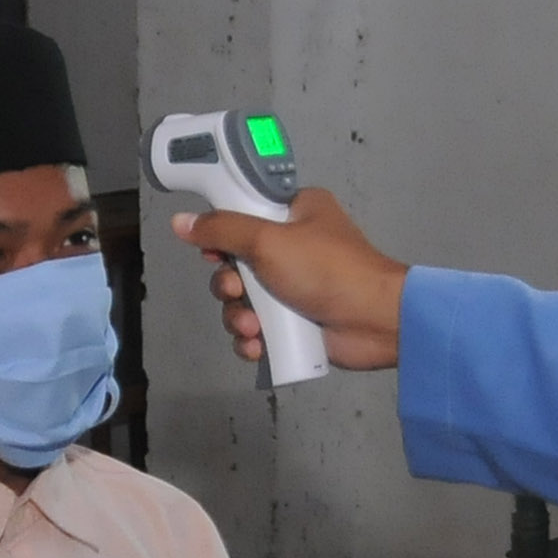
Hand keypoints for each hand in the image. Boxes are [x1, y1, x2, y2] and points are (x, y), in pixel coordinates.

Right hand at [168, 188, 408, 370]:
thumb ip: (222, 229)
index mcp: (294, 212)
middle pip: (234, 263)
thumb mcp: (269, 240)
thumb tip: (182, 221)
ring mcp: (293, 287)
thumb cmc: (330, 271)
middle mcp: (292, 247)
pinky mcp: (295, 322)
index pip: (242, 213)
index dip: (222, 233)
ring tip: (253, 326)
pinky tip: (258, 345)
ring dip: (238, 316)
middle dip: (229, 285)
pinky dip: (252, 339)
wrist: (375, 322)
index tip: (213, 250)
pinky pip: (257, 329)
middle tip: (237, 290)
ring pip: (242, 300)